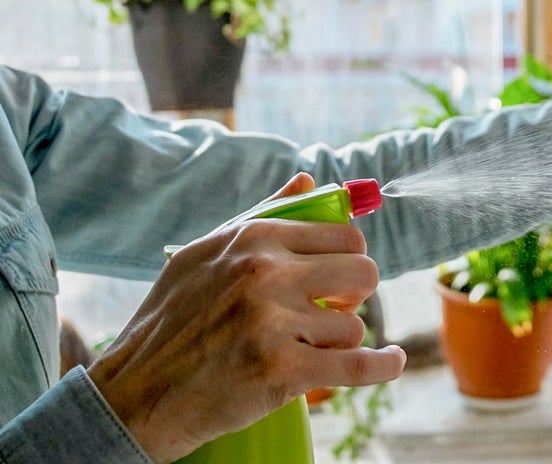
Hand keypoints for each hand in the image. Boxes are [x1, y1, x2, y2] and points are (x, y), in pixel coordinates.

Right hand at [87, 173, 404, 463]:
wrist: (134, 395)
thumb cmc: (171, 322)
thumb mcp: (205, 254)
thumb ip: (264, 215)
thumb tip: (310, 180)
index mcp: (252, 239)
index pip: (343, 236)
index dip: (348, 259)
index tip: (338, 277)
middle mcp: (264, 274)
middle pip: (362, 271)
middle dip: (355, 293)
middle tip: (334, 308)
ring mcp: (273, 323)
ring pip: (353, 324)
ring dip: (339, 340)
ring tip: (309, 348)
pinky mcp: (282, 371)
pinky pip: (357, 364)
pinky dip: (382, 366)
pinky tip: (391, 361)